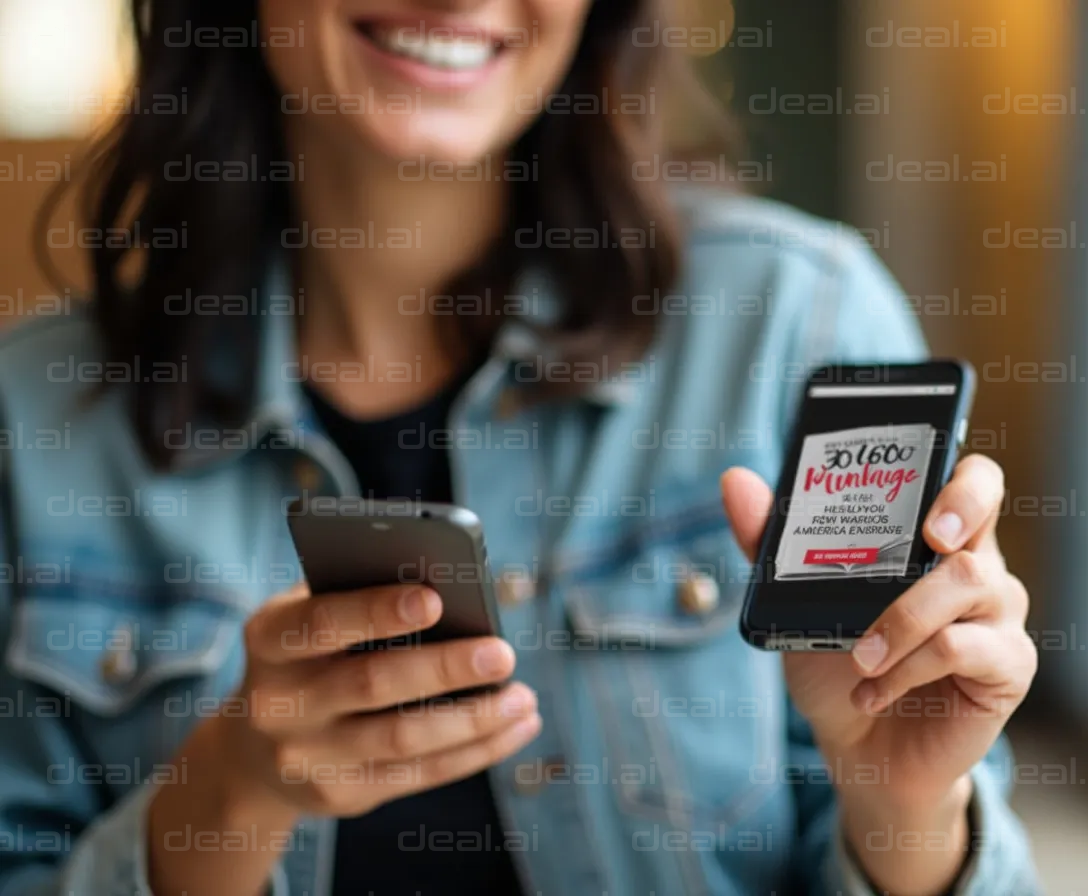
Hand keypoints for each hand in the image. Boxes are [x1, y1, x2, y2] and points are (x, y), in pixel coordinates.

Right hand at [148, 582, 540, 895]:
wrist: (256, 750)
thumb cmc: (308, 656)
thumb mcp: (309, 615)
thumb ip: (358, 593)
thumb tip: (446, 584)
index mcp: (270, 639)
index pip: (322, 623)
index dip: (377, 612)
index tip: (434, 599)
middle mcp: (280, 702)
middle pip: (372, 683)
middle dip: (444, 669)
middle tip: (502, 654)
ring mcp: (307, 756)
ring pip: (402, 738)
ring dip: (473, 719)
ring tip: (523, 698)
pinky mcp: (341, 794)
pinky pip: (418, 774)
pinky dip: (475, 751)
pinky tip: (514, 727)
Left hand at [722, 456, 1036, 895]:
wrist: (857, 745)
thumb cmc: (834, 663)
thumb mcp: (794, 602)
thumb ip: (769, 544)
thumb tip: (735, 481)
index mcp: (930, 539)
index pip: (966, 480)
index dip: (958, 479)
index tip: (924, 499)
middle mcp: (974, 566)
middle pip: (986, 509)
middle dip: (959, 509)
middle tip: (928, 537)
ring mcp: (996, 615)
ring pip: (969, 581)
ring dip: (904, 616)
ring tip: (860, 656)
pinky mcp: (1006, 666)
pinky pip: (965, 648)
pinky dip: (909, 666)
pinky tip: (872, 689)